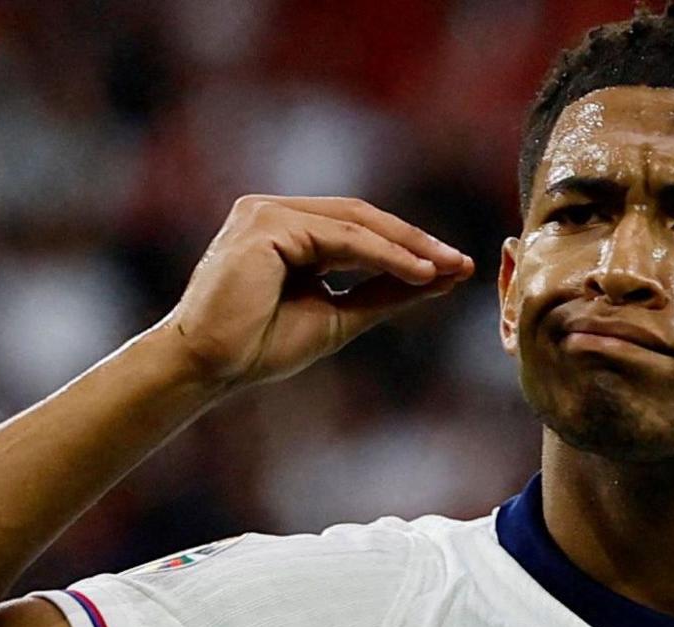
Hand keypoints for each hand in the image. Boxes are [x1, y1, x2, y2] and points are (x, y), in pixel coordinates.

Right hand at [155, 195, 475, 390]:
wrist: (212, 366)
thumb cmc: (261, 345)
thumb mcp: (340, 316)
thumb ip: (384, 294)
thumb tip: (438, 278)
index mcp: (285, 230)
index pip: (357, 228)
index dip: (407, 246)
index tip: (454, 267)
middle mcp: (273, 213)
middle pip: (360, 218)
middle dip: (415, 241)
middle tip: (461, 263)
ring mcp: (265, 213)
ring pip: (354, 224)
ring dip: (407, 247)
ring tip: (446, 269)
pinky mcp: (265, 226)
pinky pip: (340, 237)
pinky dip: (384, 254)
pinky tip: (418, 272)